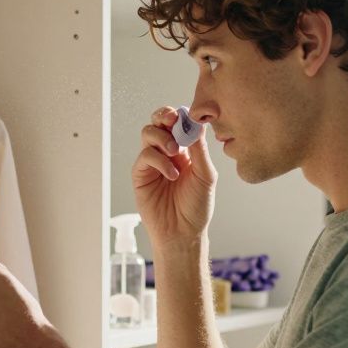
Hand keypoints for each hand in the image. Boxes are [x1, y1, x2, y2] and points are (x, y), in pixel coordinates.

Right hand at [132, 106, 217, 249]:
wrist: (183, 232)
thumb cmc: (197, 207)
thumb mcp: (205, 175)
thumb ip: (199, 150)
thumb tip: (196, 125)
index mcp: (185, 150)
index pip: (178, 123)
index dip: (180, 115)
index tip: (187, 115)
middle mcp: (167, 152)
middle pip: (158, 121)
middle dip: (164, 115)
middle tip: (173, 121)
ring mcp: (153, 162)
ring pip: (148, 133)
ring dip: (161, 137)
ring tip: (174, 152)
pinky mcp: (141, 174)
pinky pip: (145, 156)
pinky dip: (159, 160)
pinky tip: (171, 175)